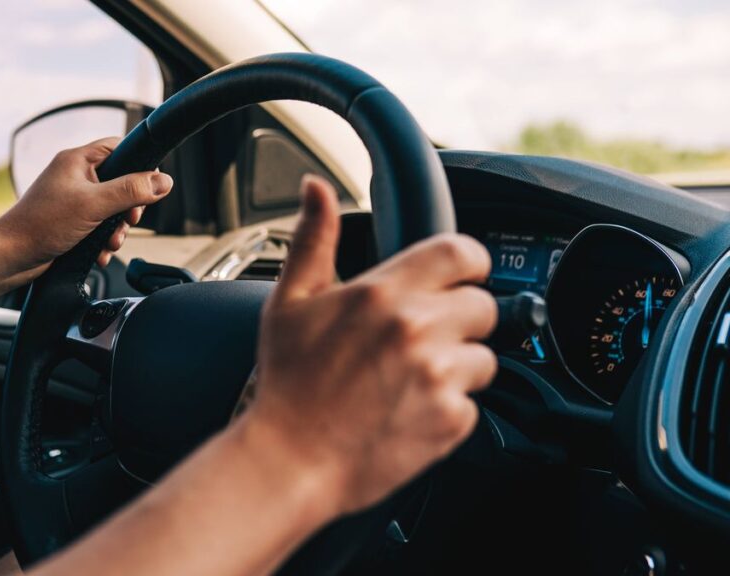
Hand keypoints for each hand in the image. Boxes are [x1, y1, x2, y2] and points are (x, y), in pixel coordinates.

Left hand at [0, 137, 173, 271]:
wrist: (12, 257)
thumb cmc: (41, 225)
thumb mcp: (94, 204)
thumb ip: (131, 191)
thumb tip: (163, 181)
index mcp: (77, 160)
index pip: (119, 149)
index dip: (138, 166)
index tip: (149, 187)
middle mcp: (75, 177)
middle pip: (121, 183)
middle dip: (128, 208)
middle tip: (128, 221)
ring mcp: (73, 200)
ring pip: (112, 209)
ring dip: (117, 230)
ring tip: (110, 243)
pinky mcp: (71, 222)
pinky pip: (99, 227)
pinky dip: (103, 241)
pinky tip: (100, 253)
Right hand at [244, 175, 496, 516]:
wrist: (290, 461)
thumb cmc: (287, 383)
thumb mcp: (290, 300)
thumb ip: (314, 238)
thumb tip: (316, 188)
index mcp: (383, 293)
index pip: (462, 252)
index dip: (465, 263)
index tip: (454, 278)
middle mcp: (418, 329)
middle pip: (484, 305)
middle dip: (459, 319)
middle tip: (419, 340)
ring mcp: (439, 377)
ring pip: (484, 357)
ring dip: (457, 366)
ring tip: (409, 381)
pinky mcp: (452, 421)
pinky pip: (474, 404)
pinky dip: (448, 409)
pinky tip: (408, 411)